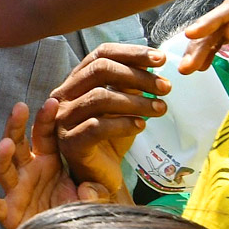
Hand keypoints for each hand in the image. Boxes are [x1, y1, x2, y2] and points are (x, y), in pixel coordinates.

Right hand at [0, 100, 114, 228]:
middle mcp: (27, 172)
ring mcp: (16, 192)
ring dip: (2, 157)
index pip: (44, 135)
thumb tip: (88, 189)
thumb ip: (94, 192)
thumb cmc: (75, 210)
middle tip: (19, 108)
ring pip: (3, 170)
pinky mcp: (10, 216)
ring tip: (6, 145)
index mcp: (47, 161)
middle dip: (15, 126)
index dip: (46, 119)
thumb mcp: (92, 197)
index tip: (53, 102)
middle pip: (16, 144)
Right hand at [50, 43, 169, 193]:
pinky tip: (141, 126)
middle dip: (137, 76)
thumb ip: (131, 84)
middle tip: (165, 87)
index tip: (161, 60)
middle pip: (99, 70)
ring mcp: (63, 120)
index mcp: (75, 81)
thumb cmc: (110, 137)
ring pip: (99, 97)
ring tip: (160, 109)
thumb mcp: (124, 104)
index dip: (131, 53)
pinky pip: (97, 126)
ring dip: (136, 102)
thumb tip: (152, 62)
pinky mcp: (69, 143)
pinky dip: (124, 124)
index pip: (100, 54)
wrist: (101, 175)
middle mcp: (63, 96)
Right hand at [180, 0, 228, 73]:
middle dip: (203, 40)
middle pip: (227, 15)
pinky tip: (203, 64)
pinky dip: (215, 48)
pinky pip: (228, 32)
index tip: (192, 34)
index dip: (214, 19)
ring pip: (223, 25)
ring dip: (204, 47)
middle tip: (187, 66)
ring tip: (189, 68)